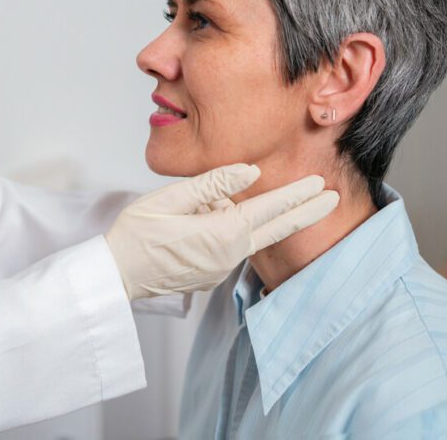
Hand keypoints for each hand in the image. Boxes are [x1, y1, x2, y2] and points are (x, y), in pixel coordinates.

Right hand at [104, 164, 338, 299]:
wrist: (115, 275)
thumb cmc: (135, 234)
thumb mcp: (170, 198)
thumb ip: (213, 184)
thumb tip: (248, 171)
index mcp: (222, 234)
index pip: (270, 210)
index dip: (298, 196)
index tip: (321, 184)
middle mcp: (228, 255)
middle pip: (275, 229)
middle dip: (305, 212)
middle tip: (332, 197)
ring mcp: (220, 268)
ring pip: (247, 233)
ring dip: (245, 215)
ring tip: (197, 205)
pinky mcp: (210, 273)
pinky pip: (229, 244)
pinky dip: (225, 228)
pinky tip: (193, 221)